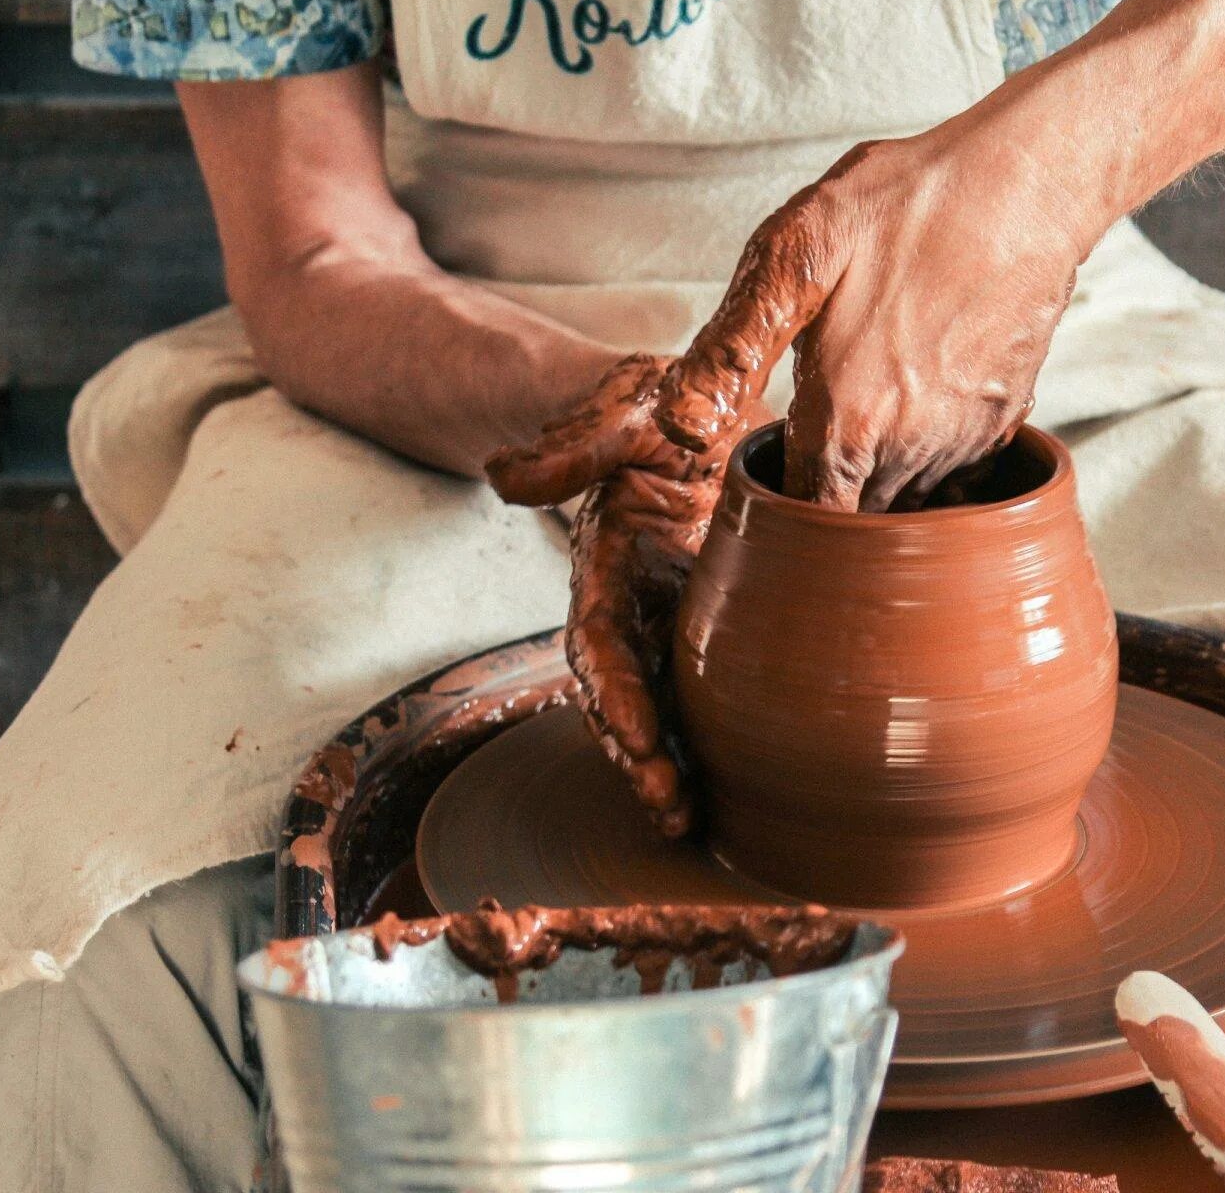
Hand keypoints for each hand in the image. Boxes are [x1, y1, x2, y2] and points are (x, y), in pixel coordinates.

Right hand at [488, 355, 772, 837]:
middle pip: (620, 692)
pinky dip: (698, 739)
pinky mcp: (702, 620)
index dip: (613, 694)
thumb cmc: (661, 404)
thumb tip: (504, 479)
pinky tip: (721, 790)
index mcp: (610, 556)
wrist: (691, 402)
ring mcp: (665, 615)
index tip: (639, 741)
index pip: (599, 638)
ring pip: (654, 704)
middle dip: (636, 755)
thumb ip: (578, 445)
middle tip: (670, 809)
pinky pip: (694, 689)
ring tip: (685, 822)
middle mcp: (630, 598)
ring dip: (662, 765)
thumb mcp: (627, 411)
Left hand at [653, 114, 1097, 511]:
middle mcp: (910, 449)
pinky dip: (928, 449)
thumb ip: (731, 351)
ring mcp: (963, 441)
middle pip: (856, 518)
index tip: (773, 481)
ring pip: (906, 497)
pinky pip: (953, 468)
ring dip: (879, 473)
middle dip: (830, 495)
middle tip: (813, 429)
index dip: (783, 512)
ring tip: (866, 400)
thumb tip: (678, 425)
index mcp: (847, 422)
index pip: (806, 521)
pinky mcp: (1003, 422)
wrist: (1026, 183)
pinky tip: (916, 388)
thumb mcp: (792, 255)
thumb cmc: (906, 206)